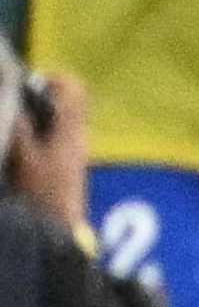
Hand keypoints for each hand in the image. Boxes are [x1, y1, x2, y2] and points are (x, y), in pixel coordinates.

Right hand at [10, 65, 84, 237]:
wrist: (59, 228)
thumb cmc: (43, 193)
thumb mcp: (23, 158)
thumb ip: (18, 128)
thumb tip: (13, 100)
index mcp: (70, 129)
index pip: (74, 88)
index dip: (52, 79)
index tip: (27, 85)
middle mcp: (78, 136)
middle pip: (65, 102)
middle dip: (37, 99)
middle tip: (13, 107)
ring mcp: (75, 150)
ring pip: (58, 120)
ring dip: (36, 118)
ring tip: (12, 126)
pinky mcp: (69, 163)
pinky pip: (56, 136)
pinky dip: (39, 134)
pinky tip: (19, 147)